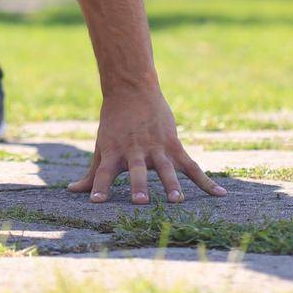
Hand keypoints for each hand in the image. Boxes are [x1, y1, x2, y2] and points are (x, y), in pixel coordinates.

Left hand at [67, 88, 225, 204]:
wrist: (132, 90)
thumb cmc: (114, 124)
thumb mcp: (102, 147)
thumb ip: (92, 174)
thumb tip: (72, 191)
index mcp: (114, 152)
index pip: (104, 172)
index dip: (100, 187)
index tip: (96, 202)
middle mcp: (134, 151)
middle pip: (137, 170)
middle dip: (139, 185)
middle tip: (140, 201)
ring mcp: (156, 148)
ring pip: (165, 169)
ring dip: (171, 184)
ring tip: (176, 200)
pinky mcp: (173, 145)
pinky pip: (192, 166)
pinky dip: (206, 181)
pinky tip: (220, 194)